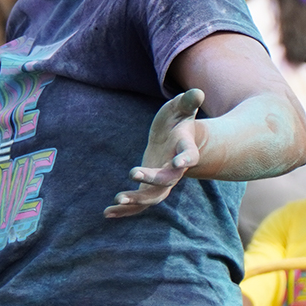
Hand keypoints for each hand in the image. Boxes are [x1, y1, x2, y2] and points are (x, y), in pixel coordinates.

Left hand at [105, 89, 203, 216]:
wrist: (177, 140)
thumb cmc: (178, 120)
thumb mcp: (182, 107)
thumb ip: (189, 101)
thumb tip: (198, 92)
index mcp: (185, 150)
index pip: (188, 157)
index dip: (185, 159)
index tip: (180, 162)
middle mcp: (175, 170)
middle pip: (167, 180)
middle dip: (151, 178)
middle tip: (133, 172)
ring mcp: (162, 180)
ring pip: (152, 197)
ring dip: (136, 201)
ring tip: (117, 200)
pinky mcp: (149, 187)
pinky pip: (139, 204)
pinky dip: (125, 210)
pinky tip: (107, 213)